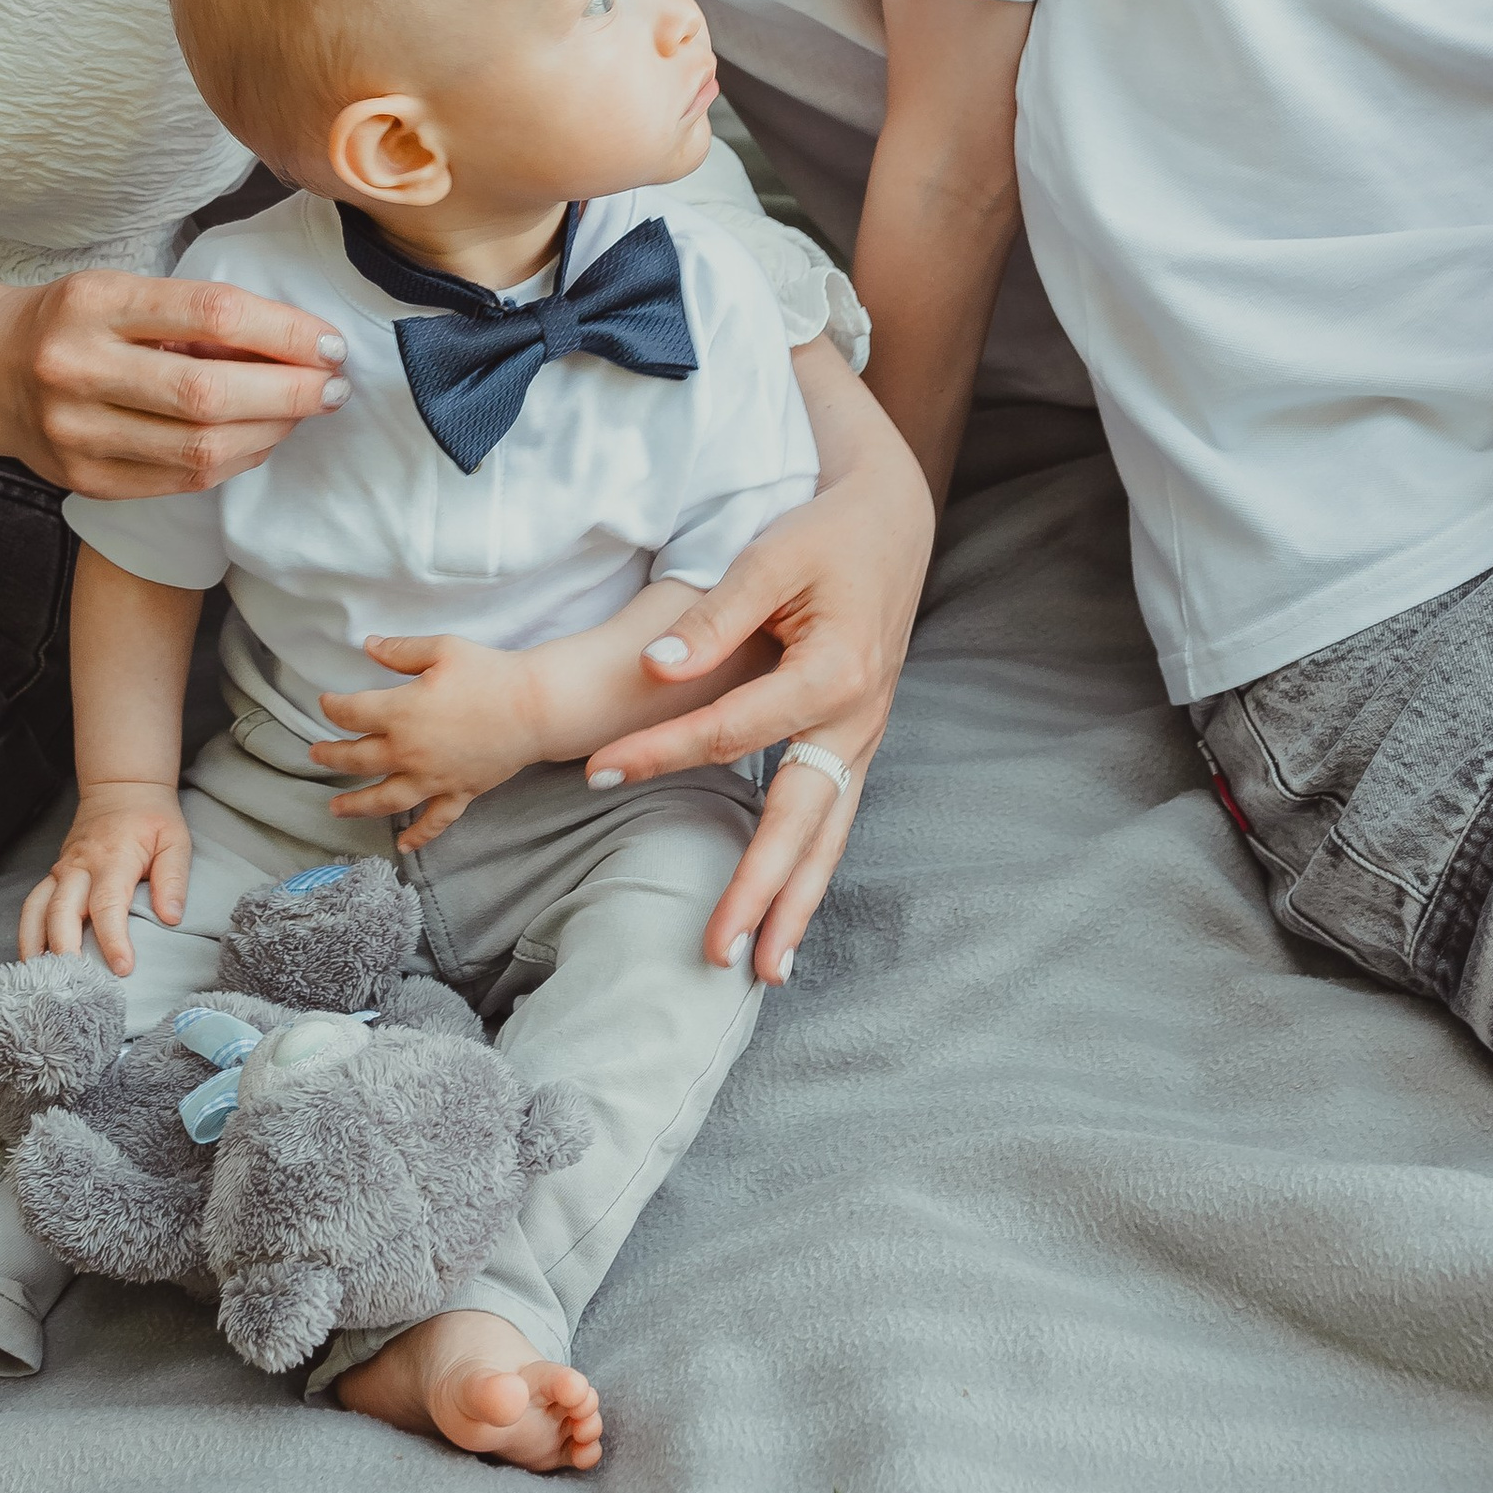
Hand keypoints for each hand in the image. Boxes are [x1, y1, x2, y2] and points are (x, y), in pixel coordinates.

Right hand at [0, 268, 349, 500]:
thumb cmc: (75, 321)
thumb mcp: (123, 292)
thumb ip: (195, 315)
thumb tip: (295, 343)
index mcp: (94, 302)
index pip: (211, 313)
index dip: (284, 331)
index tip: (329, 343)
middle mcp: (77, 367)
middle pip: (209, 393)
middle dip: (289, 393)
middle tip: (332, 386)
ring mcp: (76, 432)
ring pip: (200, 448)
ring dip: (270, 433)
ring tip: (301, 413)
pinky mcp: (84, 480)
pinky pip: (180, 480)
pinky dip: (234, 461)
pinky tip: (259, 440)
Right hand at [18, 780, 191, 970]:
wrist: (121, 787)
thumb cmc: (151, 818)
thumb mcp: (175, 840)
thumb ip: (173, 879)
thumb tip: (171, 917)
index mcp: (113, 858)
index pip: (108, 904)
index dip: (113, 939)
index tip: (123, 968)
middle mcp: (80, 866)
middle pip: (62, 911)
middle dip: (65, 949)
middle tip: (74, 984)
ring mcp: (62, 869)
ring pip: (38, 910)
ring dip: (36, 946)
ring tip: (42, 981)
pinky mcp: (53, 875)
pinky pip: (32, 906)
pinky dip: (27, 934)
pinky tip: (32, 960)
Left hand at [311, 638, 541, 849]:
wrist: (534, 707)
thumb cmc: (490, 673)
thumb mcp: (442, 650)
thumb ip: (401, 651)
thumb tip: (368, 646)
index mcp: (401, 713)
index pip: (353, 713)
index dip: (333, 707)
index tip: (325, 703)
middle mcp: (410, 751)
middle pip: (359, 759)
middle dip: (332, 756)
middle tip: (315, 755)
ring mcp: (434, 778)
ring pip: (385, 799)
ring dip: (357, 805)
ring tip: (336, 808)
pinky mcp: (459, 792)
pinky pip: (435, 820)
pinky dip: (418, 835)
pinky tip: (403, 845)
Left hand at [578, 392, 932, 985]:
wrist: (895, 520)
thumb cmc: (826, 532)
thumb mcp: (771, 555)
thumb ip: (717, 618)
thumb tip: (660, 670)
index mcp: (834, 673)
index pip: (729, 731)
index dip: (659, 751)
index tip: (597, 770)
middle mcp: (856, 720)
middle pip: (799, 821)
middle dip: (757, 891)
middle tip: (714, 952)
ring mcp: (863, 737)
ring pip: (828, 837)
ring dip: (796, 906)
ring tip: (765, 972)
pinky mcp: (858, 741)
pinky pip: (835, 819)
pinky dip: (813, 871)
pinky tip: (790, 917)